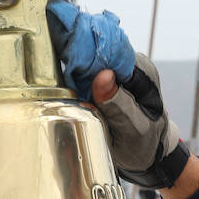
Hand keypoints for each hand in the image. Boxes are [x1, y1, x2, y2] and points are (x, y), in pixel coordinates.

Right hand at [46, 0, 191, 188]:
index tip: (63, 45)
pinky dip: (73, 70)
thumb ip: (119, 105)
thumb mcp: (134, 129)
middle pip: (98, 48)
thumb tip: (103, 75)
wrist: (147, 153)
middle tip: (51, 53)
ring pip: (90, 56)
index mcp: (142, 73)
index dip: (86, 47)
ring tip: (51, 61)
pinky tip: (60, 73)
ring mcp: (118, 70)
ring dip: (72, 60)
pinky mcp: (107, 78)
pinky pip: (87, 67)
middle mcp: (130, 66)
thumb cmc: (143, 143)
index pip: (111, 50)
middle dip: (75, 50)